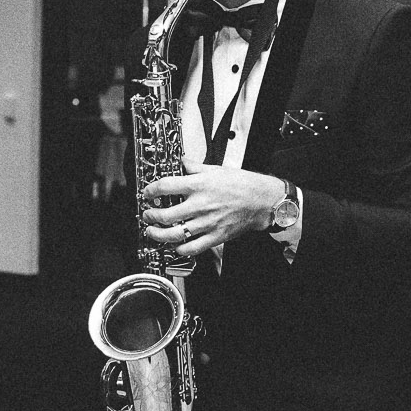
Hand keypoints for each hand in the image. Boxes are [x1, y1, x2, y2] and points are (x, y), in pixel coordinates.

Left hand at [141, 164, 283, 258]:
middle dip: (150, 216)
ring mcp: (207, 223)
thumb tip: (181, 161)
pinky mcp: (215, 236)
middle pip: (165, 215)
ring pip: (174, 234)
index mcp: (199, 185)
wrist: (263, 200)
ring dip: (158, 234)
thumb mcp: (215, 169)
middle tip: (147, 215)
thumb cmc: (242, 184)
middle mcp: (200, 205)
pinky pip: (192, 248)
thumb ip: (194, 167)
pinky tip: (175, 245)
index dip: (150, 191)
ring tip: (152, 231)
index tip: (147, 193)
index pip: (165, 187)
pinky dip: (179, 248)